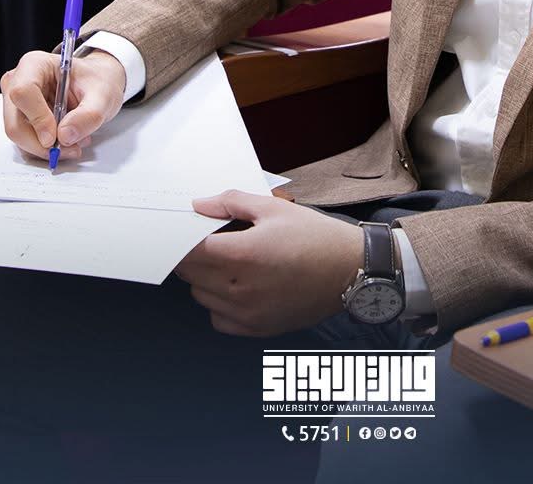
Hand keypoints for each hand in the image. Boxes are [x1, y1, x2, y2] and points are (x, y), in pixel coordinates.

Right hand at [0, 47, 126, 154]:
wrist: (96, 85)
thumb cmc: (96, 81)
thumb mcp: (103, 95)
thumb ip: (88, 115)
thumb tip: (65, 135)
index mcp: (35, 64)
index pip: (23, 93)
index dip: (37, 119)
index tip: (56, 138)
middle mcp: (18, 82)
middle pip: (15, 122)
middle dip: (42, 143)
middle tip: (71, 148)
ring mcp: (15, 103)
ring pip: (19, 136)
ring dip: (45, 148)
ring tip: (75, 143)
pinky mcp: (20, 119)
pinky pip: (24, 142)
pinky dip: (44, 149)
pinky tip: (66, 142)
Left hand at [175, 192, 363, 335]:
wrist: (351, 271)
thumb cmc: (316, 238)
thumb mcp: (274, 208)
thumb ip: (231, 203)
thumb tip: (200, 205)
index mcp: (242, 254)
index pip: (188, 252)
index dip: (181, 240)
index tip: (186, 232)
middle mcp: (240, 288)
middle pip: (190, 274)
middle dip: (193, 256)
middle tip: (212, 242)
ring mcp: (248, 312)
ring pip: (201, 296)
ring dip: (205, 279)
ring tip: (230, 264)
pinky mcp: (257, 328)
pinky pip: (218, 319)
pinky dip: (219, 305)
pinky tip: (237, 288)